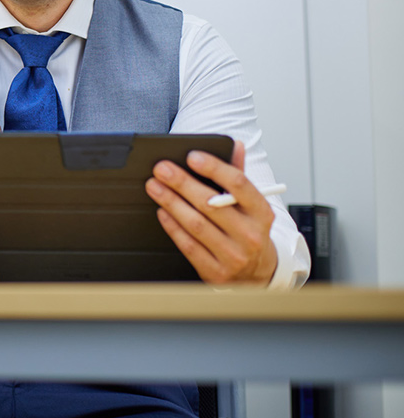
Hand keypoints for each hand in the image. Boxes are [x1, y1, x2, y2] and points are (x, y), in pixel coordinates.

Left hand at [145, 140, 277, 285]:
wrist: (258, 272)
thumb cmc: (248, 230)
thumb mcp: (251, 205)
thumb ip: (239, 175)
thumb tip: (235, 145)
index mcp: (261, 213)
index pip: (239, 184)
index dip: (214, 168)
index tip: (192, 156)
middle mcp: (250, 235)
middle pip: (211, 204)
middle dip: (182, 183)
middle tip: (162, 169)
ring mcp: (234, 255)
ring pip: (197, 224)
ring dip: (171, 203)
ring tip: (154, 186)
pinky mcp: (216, 272)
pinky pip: (189, 246)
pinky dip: (173, 227)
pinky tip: (162, 212)